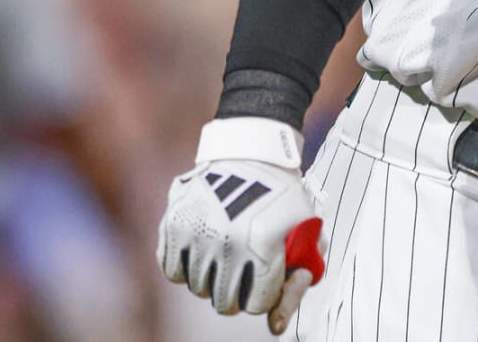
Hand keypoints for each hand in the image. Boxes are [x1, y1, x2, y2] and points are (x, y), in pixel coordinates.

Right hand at [156, 118, 326, 334]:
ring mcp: (197, 235)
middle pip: (225, 305)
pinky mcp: (173, 226)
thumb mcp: (304, 234)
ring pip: (198, 289)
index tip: (268, 274)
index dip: (267, 292)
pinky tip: (203, 246)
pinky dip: (186, 265)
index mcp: (263, 247)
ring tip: (226, 250)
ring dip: (213, 277)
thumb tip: (275, 329)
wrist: (252, 153)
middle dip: (239, 291)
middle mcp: (226, 245)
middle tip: (245, 266)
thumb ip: (296, 283)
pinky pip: (172, 271)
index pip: (257, 304)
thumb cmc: (283, 199)